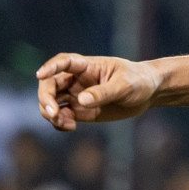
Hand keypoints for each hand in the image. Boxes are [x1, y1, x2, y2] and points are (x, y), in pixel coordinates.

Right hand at [37, 53, 160, 130]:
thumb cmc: (139, 81)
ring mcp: (76, 95)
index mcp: (87, 66)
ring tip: (67, 123)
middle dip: (45, 98)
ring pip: (51, 102)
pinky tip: (70, 127)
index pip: (64, 62)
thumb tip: (80, 100)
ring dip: (50, 113)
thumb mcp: (125, 85)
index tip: (40, 75)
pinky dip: (59, 122)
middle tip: (53, 113)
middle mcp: (77, 79)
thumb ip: (104, 92)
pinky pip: (61, 116)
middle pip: (50, 84)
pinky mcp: (79, 110)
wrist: (148, 93)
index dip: (50, 67)